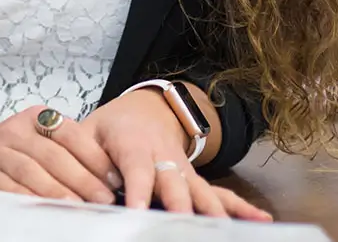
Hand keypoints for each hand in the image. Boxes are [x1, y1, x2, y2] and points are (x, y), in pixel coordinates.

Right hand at [0, 107, 120, 203]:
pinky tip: (46, 209)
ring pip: (31, 171)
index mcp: (36, 117)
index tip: (114, 178)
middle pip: (52, 154)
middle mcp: (15, 130)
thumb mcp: (41, 139)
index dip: (94, 156)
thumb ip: (69, 152)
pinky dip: (30, 199)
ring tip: (79, 207)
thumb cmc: (17, 150)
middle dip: (81, 178)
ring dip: (57, 191)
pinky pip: (9, 188)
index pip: (70, 133)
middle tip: (103, 199)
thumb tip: (108, 179)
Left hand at [79, 90, 271, 220]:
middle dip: (180, 207)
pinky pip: (219, 194)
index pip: (136, 169)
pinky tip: (260, 220)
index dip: (139, 190)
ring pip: (201, 192)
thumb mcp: (88, 131)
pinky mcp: (195, 181)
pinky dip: (240, 207)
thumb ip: (82, 157)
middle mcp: (164, 157)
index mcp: (133, 144)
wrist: (145, 108)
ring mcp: (184, 170)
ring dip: (213, 212)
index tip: (139, 213)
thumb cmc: (111, 126)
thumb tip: (77, 187)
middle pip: (175, 184)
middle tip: (180, 227)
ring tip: (224, 232)